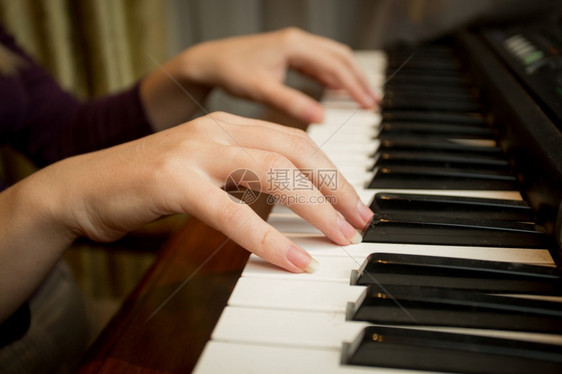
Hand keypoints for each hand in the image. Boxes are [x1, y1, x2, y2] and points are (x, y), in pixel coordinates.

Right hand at [2, 112, 377, 318]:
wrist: (83, 187)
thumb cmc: (146, 184)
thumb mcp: (205, 173)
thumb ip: (242, 179)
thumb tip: (289, 201)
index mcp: (226, 126)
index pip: (294, 141)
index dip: (330, 172)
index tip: (354, 202)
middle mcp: (215, 131)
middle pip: (293, 152)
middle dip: (334, 188)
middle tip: (360, 220)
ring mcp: (194, 152)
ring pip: (272, 173)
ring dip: (314, 208)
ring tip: (340, 237)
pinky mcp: (173, 181)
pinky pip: (232, 212)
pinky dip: (268, 238)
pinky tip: (293, 259)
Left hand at [173, 27, 375, 122]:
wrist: (211, 60)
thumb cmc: (231, 71)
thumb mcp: (262, 90)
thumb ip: (292, 103)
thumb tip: (321, 118)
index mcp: (295, 46)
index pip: (336, 66)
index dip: (355, 86)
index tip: (369, 105)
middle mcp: (299, 41)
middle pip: (341, 57)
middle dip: (359, 80)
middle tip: (373, 103)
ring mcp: (296, 45)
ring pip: (333, 58)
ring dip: (349, 77)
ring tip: (363, 98)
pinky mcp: (290, 53)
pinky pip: (320, 63)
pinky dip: (334, 76)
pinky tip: (338, 90)